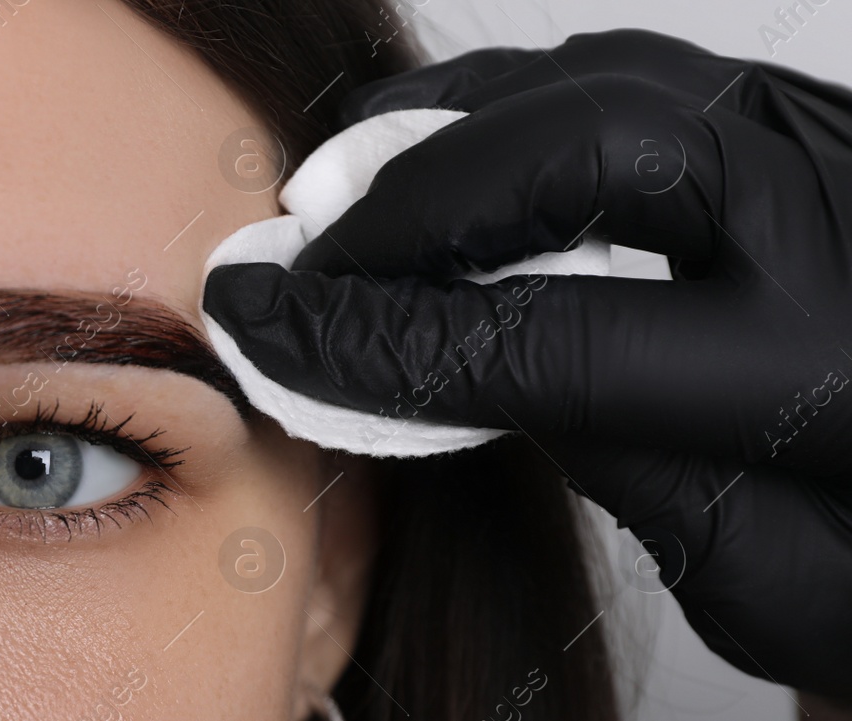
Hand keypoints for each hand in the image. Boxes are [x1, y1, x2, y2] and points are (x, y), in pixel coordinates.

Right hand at [203, 29, 851, 695]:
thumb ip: (637, 488)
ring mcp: (826, 144)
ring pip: (602, 82)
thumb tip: (462, 367)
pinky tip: (435, 146)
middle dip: (411, 202)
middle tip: (308, 260)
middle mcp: (835, 229)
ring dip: (447, 131)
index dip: (383, 339)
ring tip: (345, 195)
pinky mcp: (802, 115)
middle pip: (586, 152)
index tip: (269, 333)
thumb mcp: (778, 590)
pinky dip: (509, 100)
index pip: (552, 344)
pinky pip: (632, 69)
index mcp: (830, 384)